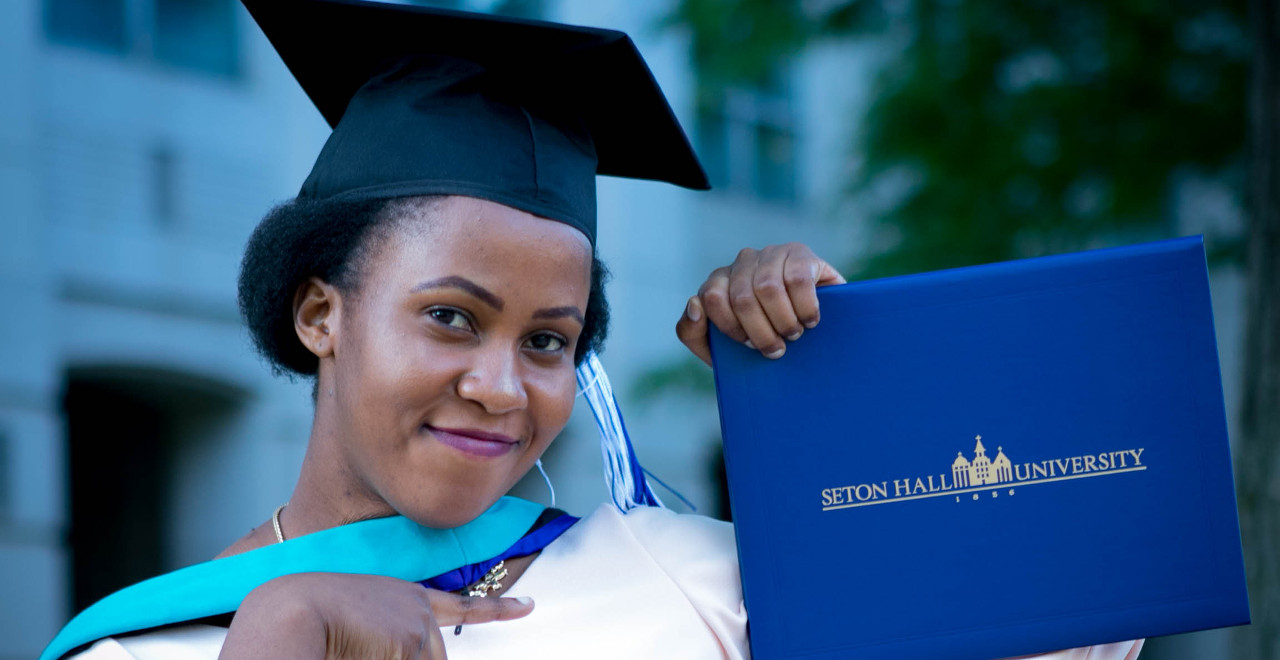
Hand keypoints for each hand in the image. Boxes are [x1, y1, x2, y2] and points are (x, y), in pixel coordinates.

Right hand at [218, 572, 533, 658]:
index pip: (462, 605)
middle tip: (366, 650)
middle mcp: (420, 609)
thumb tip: (417, 650)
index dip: (498, 609)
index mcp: (405, 597)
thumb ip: (397, 632)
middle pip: (435, 659)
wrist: (290, 611)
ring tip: (355, 650)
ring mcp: (419, 626)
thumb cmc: (307, 617)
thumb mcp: (359, 616)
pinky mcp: (412, 643)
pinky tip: (372, 650)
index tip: (529, 606)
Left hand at [676, 243, 844, 364]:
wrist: (809, 334)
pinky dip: (805, 307)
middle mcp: (743, 261)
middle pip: (742, 298)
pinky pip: (797, 280)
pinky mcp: (800, 254)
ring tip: (794, 335)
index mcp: (719, 280)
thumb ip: (691, 331)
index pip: (712, 298)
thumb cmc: (759, 338)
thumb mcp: (717, 346)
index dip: (731, 328)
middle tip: (777, 349)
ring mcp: (772, 254)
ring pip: (768, 288)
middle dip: (761, 333)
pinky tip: (810, 320)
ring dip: (784, 321)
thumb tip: (694, 304)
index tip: (750, 346)